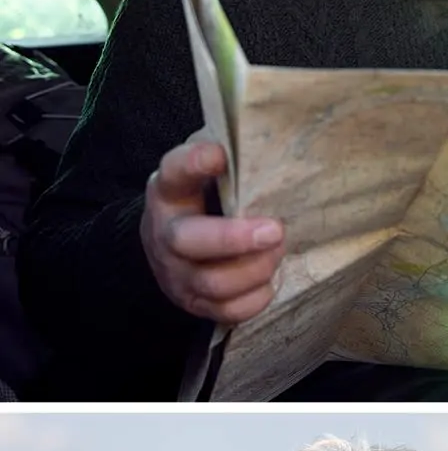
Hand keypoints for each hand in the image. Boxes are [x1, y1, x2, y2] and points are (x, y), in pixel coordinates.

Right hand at [140, 136, 283, 322]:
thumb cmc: (205, 201)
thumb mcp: (209, 173)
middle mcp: (166, 234)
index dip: (193, 164)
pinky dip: (257, 297)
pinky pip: (229, 310)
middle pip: (189, 241)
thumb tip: (272, 139)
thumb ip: (231, 156)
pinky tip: (269, 279)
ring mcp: (177, 273)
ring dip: (256, 268)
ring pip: (214, 282)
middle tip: (275, 229)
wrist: (173, 246)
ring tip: (278, 250)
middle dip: (236, 239)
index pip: (174, 173)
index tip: (218, 154)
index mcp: (169, 191)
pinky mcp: (195, 303)